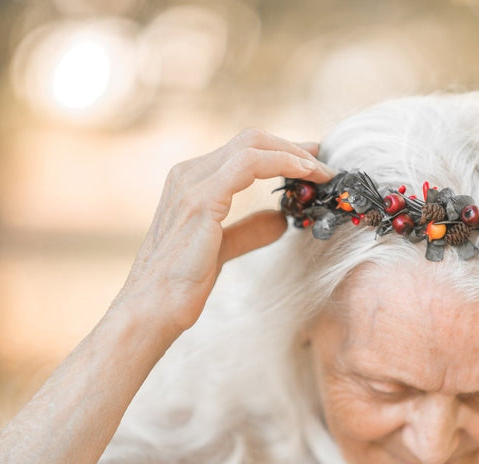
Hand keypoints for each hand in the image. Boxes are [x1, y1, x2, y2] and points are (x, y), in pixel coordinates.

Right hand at [115, 129, 333, 338]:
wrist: (152, 308)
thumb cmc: (180, 284)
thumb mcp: (223, 249)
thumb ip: (249, 230)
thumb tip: (280, 220)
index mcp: (191, 181)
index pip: (244, 152)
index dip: (282, 153)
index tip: (313, 165)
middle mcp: (188, 174)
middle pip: (252, 140)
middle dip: (294, 148)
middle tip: (325, 164)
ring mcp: (192, 183)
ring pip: (253, 144)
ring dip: (295, 154)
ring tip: (323, 172)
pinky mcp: (201, 199)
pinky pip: (250, 163)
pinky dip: (283, 162)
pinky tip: (306, 175)